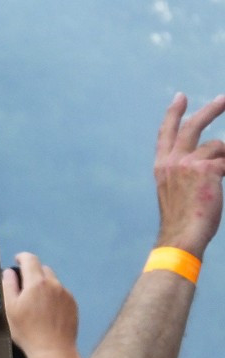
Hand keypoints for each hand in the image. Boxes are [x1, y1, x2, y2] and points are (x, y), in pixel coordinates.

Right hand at [2, 253, 80, 357]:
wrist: (53, 350)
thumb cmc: (27, 331)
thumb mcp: (10, 309)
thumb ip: (9, 286)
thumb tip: (9, 272)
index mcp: (37, 282)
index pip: (30, 259)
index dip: (22, 257)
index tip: (16, 260)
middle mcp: (54, 283)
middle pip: (42, 269)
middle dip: (32, 273)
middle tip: (23, 287)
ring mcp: (66, 293)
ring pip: (52, 281)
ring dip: (43, 285)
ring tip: (36, 303)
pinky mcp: (73, 303)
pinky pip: (61, 293)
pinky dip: (52, 296)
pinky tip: (47, 312)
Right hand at [154, 92, 224, 259]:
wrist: (181, 237)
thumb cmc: (182, 221)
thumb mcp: (178, 191)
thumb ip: (187, 171)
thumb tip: (215, 156)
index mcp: (162, 167)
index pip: (167, 134)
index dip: (173, 114)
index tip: (179, 98)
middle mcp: (171, 161)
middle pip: (192, 126)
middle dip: (210, 109)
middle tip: (224, 99)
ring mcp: (187, 164)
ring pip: (217, 146)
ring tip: (220, 177)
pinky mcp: (207, 169)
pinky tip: (220, 183)